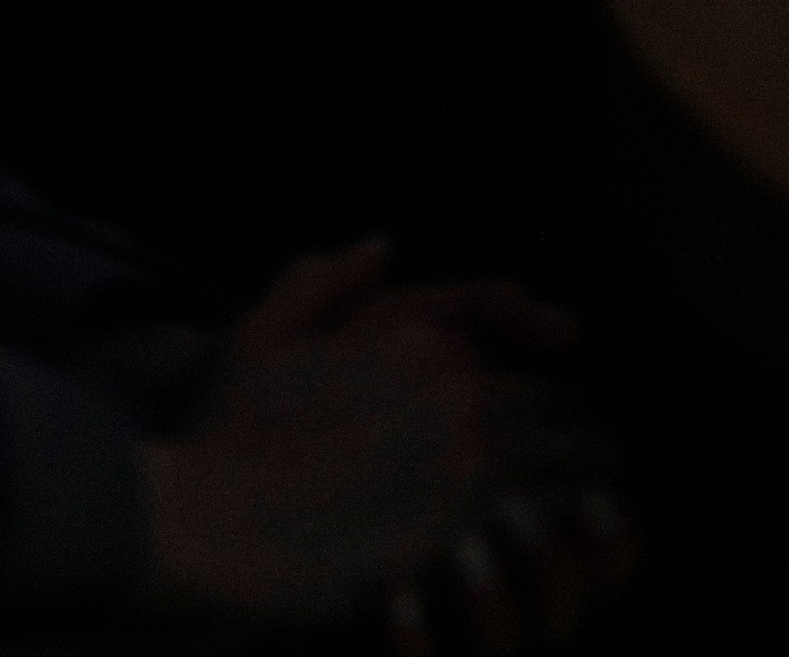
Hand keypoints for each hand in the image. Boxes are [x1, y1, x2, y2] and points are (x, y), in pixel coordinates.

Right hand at [145, 240, 631, 634]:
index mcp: (407, 331)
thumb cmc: (228, 431)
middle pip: (540, 392)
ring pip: (553, 456)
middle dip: (553, 413)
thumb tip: (380, 246)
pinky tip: (549, 542)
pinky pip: (537, 519)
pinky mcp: (463, 528)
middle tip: (578, 438)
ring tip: (579, 498)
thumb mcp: (261, 330)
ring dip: (566, 470)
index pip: (504, 316)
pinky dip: (553, 524)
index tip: (568, 338)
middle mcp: (448, 384)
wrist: (210, 521)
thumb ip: (323, 278)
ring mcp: (461, 458)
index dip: (540, 326)